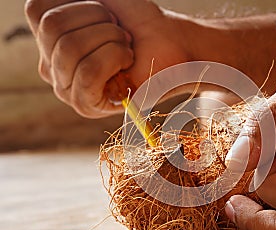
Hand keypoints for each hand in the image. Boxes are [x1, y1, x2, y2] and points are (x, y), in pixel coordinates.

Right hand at [25, 0, 190, 117]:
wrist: (169, 43)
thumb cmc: (136, 20)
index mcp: (48, 37)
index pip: (37, 9)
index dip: (79, 3)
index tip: (107, 14)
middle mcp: (50, 62)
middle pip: (52, 27)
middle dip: (97, 19)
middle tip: (120, 32)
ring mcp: (65, 86)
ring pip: (69, 48)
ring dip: (110, 38)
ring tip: (125, 46)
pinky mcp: (85, 104)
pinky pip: (88, 73)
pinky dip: (114, 58)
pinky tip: (127, 60)